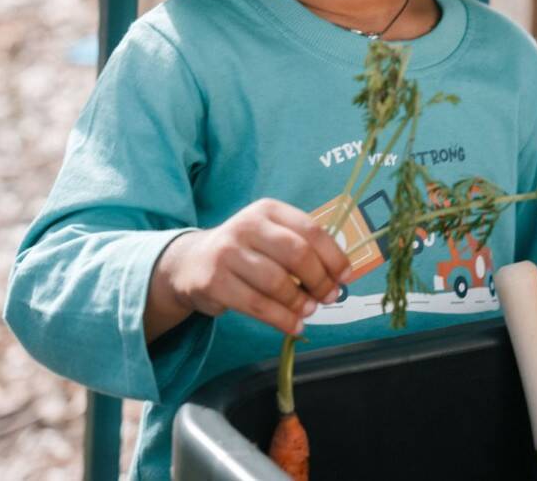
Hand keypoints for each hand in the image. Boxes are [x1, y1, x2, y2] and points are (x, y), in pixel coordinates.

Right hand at [150, 198, 351, 339]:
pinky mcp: (214, 281)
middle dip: (319, 280)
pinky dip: (281, 319)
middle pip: (296, 254)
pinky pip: (256, 305)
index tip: (345, 276)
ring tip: (309, 312)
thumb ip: (301, 248)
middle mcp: (247, 226)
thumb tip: (339, 276)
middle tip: (329, 297)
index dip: (333, 256)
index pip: (311, 230)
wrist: (191, 263)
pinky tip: (294, 326)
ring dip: (300, 302)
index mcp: (268, 210)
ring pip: (276, 282)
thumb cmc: (244, 252)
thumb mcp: (270, 236)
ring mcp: (227, 252)